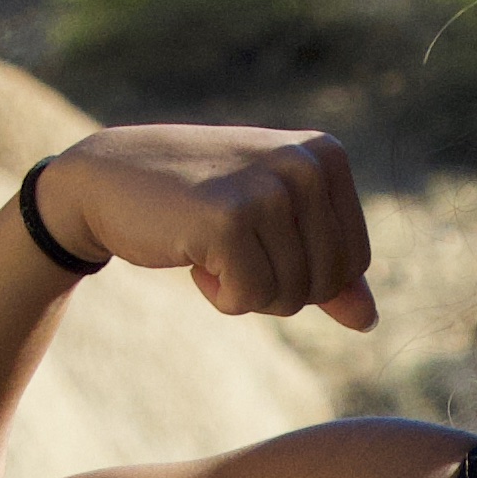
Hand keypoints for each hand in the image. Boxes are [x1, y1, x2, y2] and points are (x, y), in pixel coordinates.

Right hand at [30, 123, 377, 333]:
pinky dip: (220, 296)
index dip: (306, 276)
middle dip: (277, 287)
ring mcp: (267, 189)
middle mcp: (304, 165)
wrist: (109, 179)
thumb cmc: (197, 203)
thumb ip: (326, 269)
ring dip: (245, 291)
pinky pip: (249, 299)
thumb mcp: (271, 226)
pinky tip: (192, 253)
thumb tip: (367, 321)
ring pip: (290, 297)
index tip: (260, 239)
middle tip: (232, 246)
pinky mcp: (228, 220)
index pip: (354, 263)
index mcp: (326, 156)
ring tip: (211, 245)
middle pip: (325, 284)